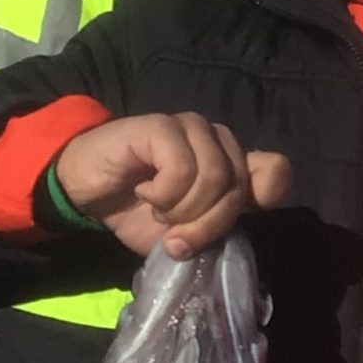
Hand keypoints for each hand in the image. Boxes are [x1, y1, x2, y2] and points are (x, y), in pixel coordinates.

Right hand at [52, 113, 291, 259]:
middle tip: (174, 237)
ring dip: (181, 210)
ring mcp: (191, 128)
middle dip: (206, 225)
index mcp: (230, 165)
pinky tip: (143, 192)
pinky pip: (182, 167)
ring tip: (157, 210)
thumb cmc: (136, 214)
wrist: (86, 195)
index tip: (232, 223)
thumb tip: (234, 234)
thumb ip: (214, 229)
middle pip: (238, 187)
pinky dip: (163, 194)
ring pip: (213, 177)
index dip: (265, 196)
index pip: (275, 171)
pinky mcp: (162, 125)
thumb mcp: (183, 234)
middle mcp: (217, 141)